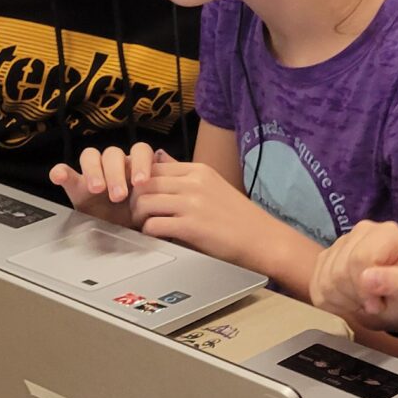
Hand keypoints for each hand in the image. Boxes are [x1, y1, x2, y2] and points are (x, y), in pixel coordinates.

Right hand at [50, 142, 161, 227]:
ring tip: (97, 189)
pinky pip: (64, 171)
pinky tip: (59, 177)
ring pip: (91, 156)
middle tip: (119, 195)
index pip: (140, 150)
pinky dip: (60, 172)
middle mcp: (115, 165)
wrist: (123, 236)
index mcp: (137, 165)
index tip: (142, 182)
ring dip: (94, 171)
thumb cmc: (140, 217)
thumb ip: (162, 192)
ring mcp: (94, 174)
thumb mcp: (154, 205)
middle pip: (113, 153)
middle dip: (116, 173)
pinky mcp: (75, 185)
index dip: (141, 163)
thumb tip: (173, 182)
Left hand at [119, 155, 267, 263]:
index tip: (142, 199)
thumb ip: (183, 174)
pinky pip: (153, 225)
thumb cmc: (238, 217)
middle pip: (143, 184)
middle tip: (139, 216)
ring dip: (139, 218)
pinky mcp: (191, 226)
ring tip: (148, 227)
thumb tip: (156, 158)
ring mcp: (193, 203)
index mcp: (198, 170)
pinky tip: (159, 238)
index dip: (140, 184)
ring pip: (143, 203)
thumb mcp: (212, 185)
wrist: (263, 239)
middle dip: (134, 202)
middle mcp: (194, 182)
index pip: (152, 168)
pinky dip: (149, 233)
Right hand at [310, 219, 397, 332]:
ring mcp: (340, 243)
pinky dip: (331, 302)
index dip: (364, 289)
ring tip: (362, 301)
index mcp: (385, 233)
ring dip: (343, 301)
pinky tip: (349, 300)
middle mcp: (361, 231)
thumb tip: (367, 277)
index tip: (378, 303)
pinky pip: (315, 286)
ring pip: (325, 280)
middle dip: (354, 296)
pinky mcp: (325, 259)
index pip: (358, 260)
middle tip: (372, 303)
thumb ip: (395, 282)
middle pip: (339, 271)